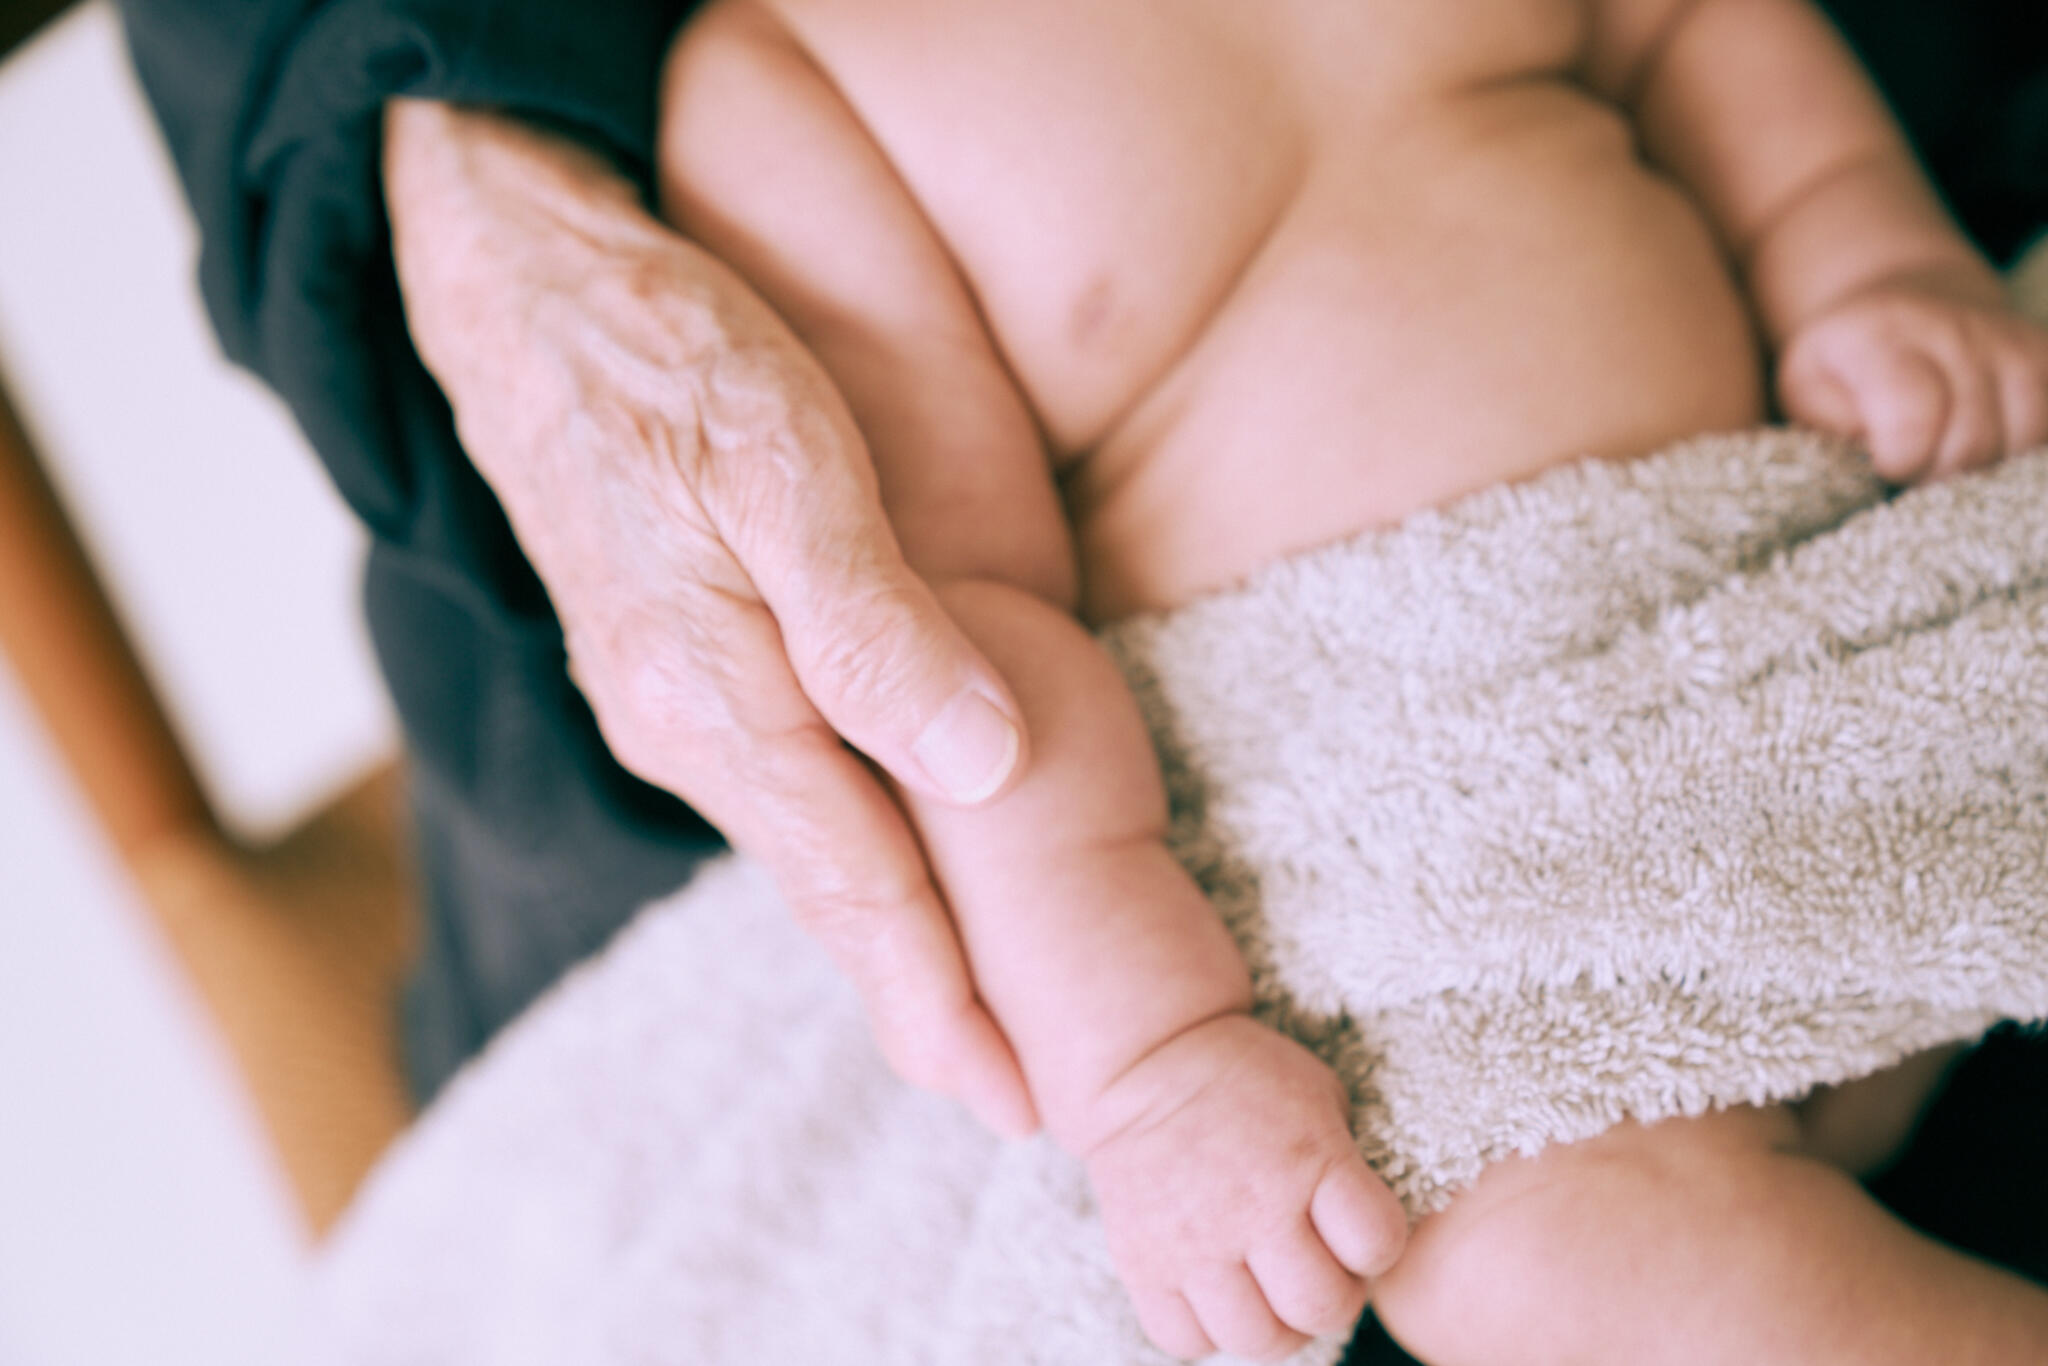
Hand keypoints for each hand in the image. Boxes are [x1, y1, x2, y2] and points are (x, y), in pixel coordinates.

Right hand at [381, 99, 1037, 1136]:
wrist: (517, 282)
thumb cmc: (660, 352)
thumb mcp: (779, 462)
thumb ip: (875, 622)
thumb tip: (984, 764)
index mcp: (715, 695)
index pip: (855, 880)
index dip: (938, 990)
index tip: (1009, 1089)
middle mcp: (683, 723)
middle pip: (827, 889)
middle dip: (916, 997)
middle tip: (1002, 1094)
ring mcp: (669, 698)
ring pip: (802, 842)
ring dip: (879, 934)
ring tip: (952, 1010)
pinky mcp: (672, 661)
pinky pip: (776, 788)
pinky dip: (839, 852)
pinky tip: (872, 867)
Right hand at [1083, 1017, 1406, 1361]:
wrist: (1139, 1061)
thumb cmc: (1242, 1076)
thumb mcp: (1318, 1095)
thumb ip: (1347, 1166)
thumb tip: (1369, 1236)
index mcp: (1308, 1159)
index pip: (1378, 1245)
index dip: (1378, 1248)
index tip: (1357, 1231)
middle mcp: (1252, 1208)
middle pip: (1321, 1308)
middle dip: (1332, 1296)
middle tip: (1316, 1267)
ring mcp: (1192, 1243)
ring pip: (1257, 1340)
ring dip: (1275, 1325)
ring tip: (1267, 1288)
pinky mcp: (1140, 1263)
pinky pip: (1186, 1341)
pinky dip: (1207, 1330)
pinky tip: (1214, 1290)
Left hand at [1778, 267, 2047, 482]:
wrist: (1902, 301)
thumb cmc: (1843, 361)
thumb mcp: (1806, 387)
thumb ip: (1829, 423)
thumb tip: (1873, 452)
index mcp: (1882, 336)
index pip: (1914, 418)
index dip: (1901, 461)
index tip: (1883, 464)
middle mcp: (1954, 329)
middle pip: (1971, 441)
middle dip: (1936, 474)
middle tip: (1911, 465)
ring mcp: (2008, 339)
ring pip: (2020, 440)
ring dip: (1981, 467)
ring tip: (1942, 453)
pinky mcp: (2044, 354)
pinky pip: (2046, 428)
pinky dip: (2017, 450)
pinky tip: (1981, 442)